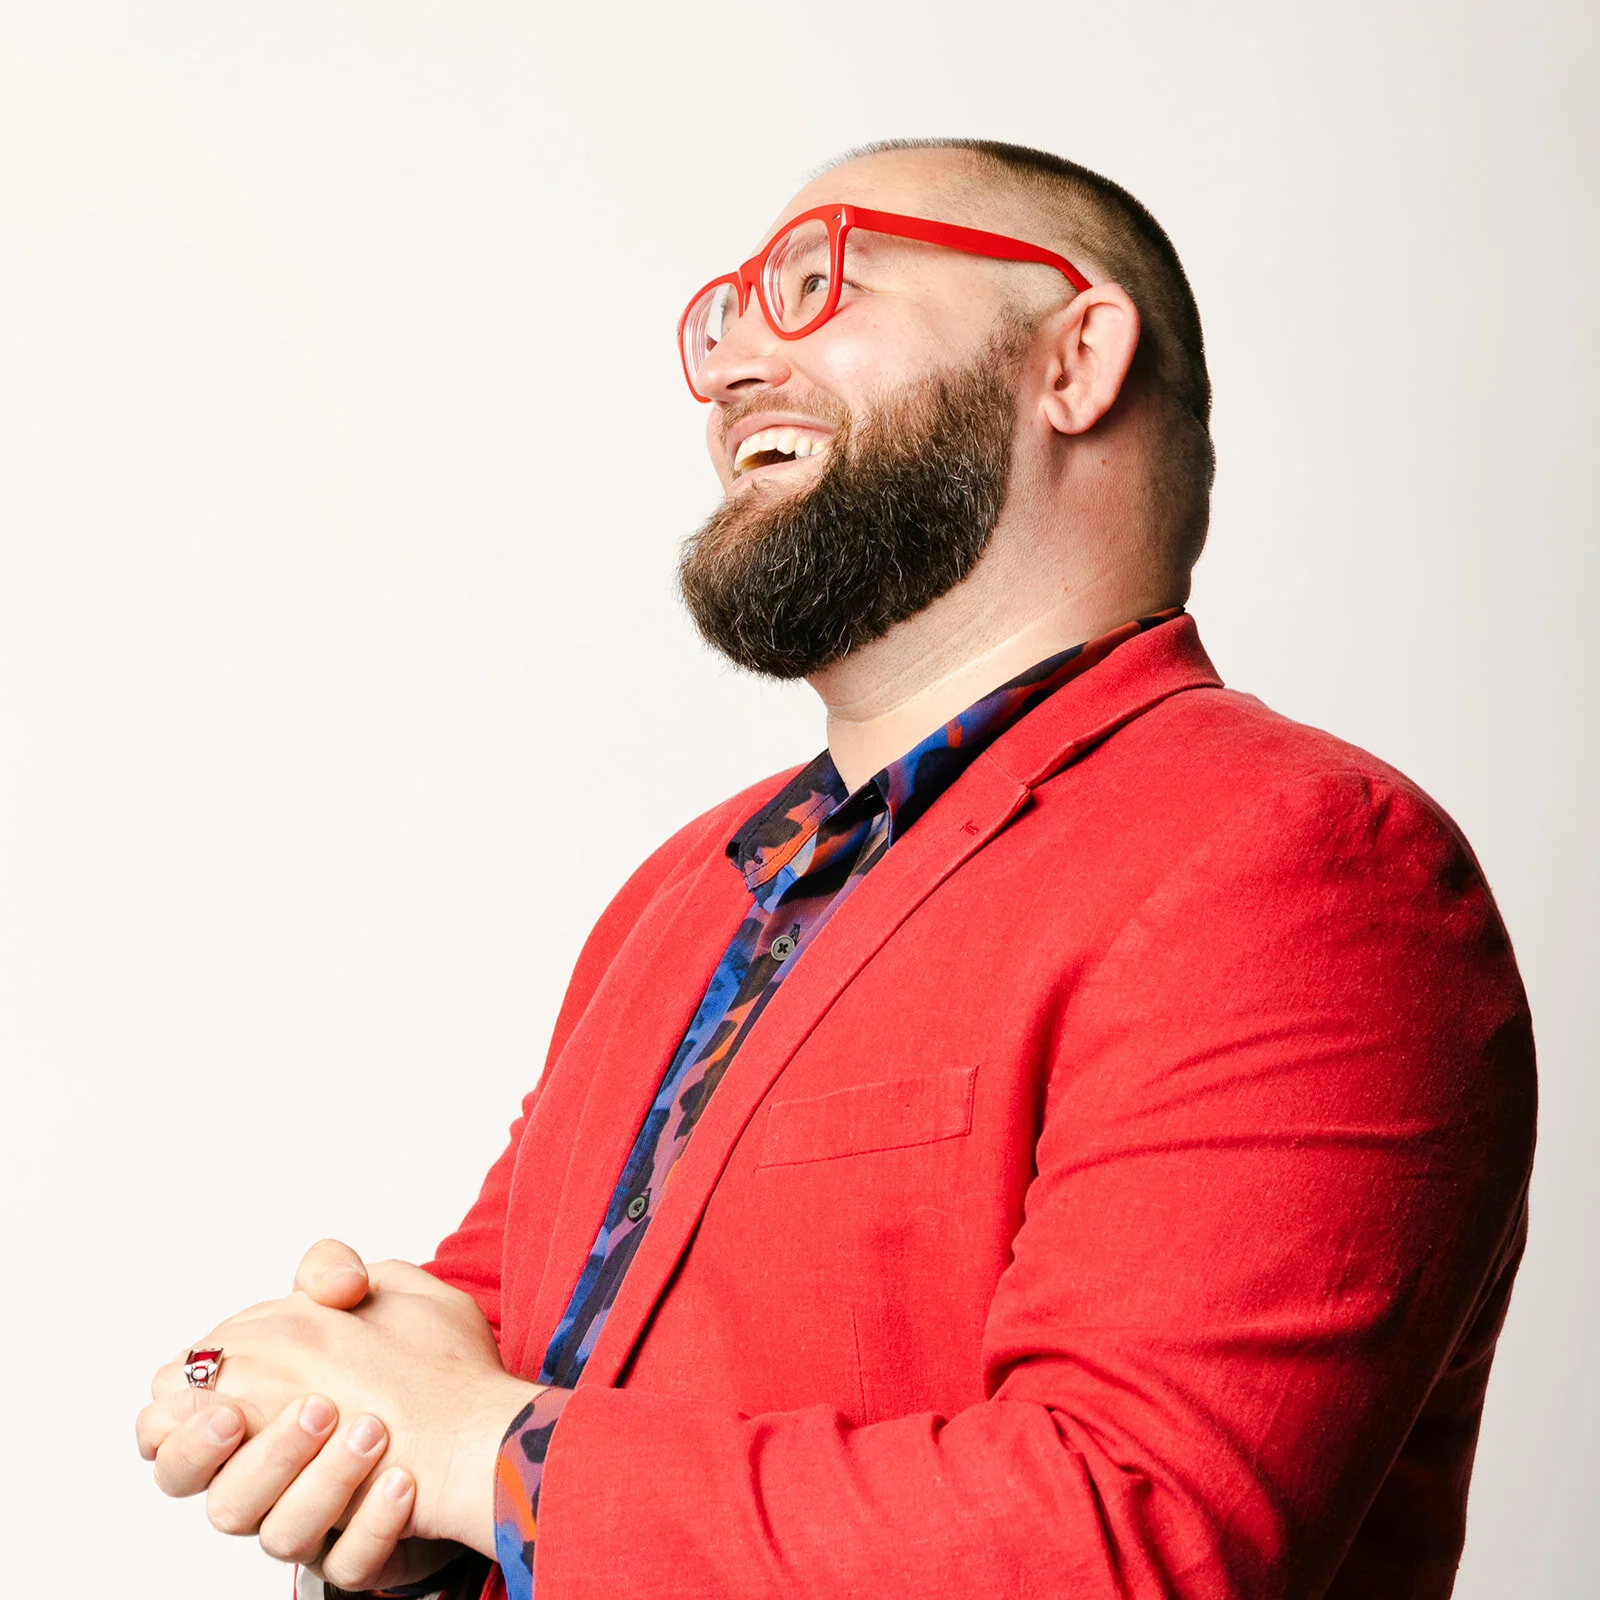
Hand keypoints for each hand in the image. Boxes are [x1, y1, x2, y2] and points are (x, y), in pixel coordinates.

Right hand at [138, 1241, 538, 1558]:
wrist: (473, 1420)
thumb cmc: (404, 1360)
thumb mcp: (375, 1296)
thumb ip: (331, 1273)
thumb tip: (332, 1282)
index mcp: (252, 1418)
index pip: (174, 1440)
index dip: (180, 1430)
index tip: (228, 1404)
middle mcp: (273, 1481)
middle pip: (220, 1502)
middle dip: (254, 1461)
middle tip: (314, 1410)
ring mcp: (316, 1522)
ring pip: (282, 1535)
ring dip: (324, 1481)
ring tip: (374, 1430)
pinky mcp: (362, 1553)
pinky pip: (351, 1560)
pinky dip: (373, 1524)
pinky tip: (403, 1482)